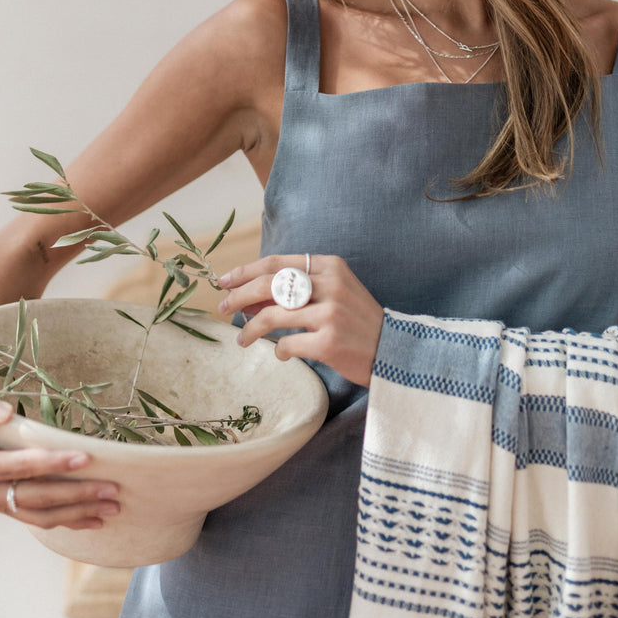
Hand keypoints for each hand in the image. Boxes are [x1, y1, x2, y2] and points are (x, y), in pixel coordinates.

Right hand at [0, 393, 119, 529]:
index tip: (86, 458)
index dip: (53, 463)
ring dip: (76, 513)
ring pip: (37, 515)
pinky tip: (88, 519)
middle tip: (112, 490)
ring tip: (111, 509)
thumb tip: (6, 411)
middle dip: (77, 495)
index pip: (21, 467)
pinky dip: (62, 520)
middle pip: (36, 498)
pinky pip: (32, 518)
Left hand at [218, 254, 383, 386]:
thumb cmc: (357, 321)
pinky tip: (282, 354)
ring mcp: (330, 313)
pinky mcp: (329, 342)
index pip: (275, 263)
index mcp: (330, 266)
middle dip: (238, 296)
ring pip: (272, 316)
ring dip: (251, 330)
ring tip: (243, 339)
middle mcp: (330, 285)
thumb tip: (248, 297)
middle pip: (268, 284)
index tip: (224, 281)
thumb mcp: (332, 294)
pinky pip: (287, 344)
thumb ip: (295, 291)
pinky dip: (279, 351)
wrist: (395, 351)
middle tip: (222, 308)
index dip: (245, 271)